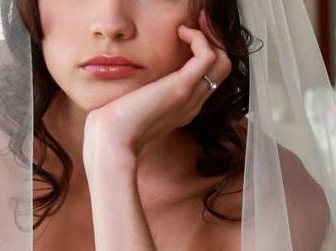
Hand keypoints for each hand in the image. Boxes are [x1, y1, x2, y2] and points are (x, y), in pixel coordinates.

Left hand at [83, 11, 231, 166]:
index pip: (208, 78)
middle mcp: (192, 103)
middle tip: (197, 23)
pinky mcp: (181, 88)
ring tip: (189, 27)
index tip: (188, 34)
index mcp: (182, 108)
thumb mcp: (134, 106)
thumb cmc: (115, 126)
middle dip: (213, 41)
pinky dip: (199, 38)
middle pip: (221, 69)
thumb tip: (137, 82)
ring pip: (223, 62)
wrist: (112, 140)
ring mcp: (190, 97)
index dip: (204, 53)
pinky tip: (180, 32)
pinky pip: (208, 56)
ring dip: (210, 37)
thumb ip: (143, 94)